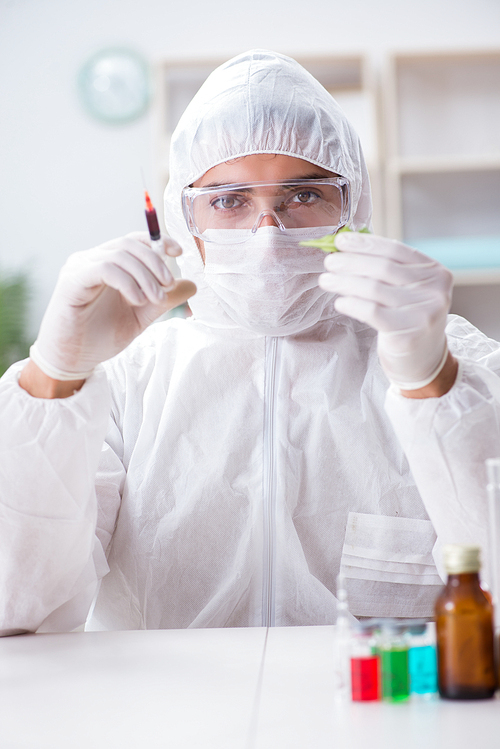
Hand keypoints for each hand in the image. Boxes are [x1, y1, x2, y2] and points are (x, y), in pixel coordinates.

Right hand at [30, 232, 196, 380]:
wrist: (74, 359)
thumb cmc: (102, 336)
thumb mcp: (142, 316)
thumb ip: (164, 300)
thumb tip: (191, 284)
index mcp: (108, 262)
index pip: (135, 240)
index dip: (159, 241)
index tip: (178, 253)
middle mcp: (92, 259)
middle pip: (130, 244)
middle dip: (155, 263)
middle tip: (168, 286)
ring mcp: (80, 267)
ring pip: (120, 255)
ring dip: (145, 276)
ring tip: (156, 300)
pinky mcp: (72, 280)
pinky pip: (105, 268)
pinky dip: (127, 282)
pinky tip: (137, 300)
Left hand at [318, 232, 452, 388]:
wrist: (422, 362)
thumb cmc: (408, 320)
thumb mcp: (408, 291)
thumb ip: (388, 270)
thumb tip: (348, 248)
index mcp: (435, 272)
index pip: (396, 250)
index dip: (365, 244)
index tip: (341, 241)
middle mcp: (434, 290)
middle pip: (383, 268)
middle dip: (351, 262)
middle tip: (329, 262)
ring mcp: (423, 312)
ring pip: (373, 289)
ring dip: (344, 282)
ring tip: (326, 280)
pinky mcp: (408, 333)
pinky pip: (371, 312)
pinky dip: (351, 304)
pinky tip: (340, 302)